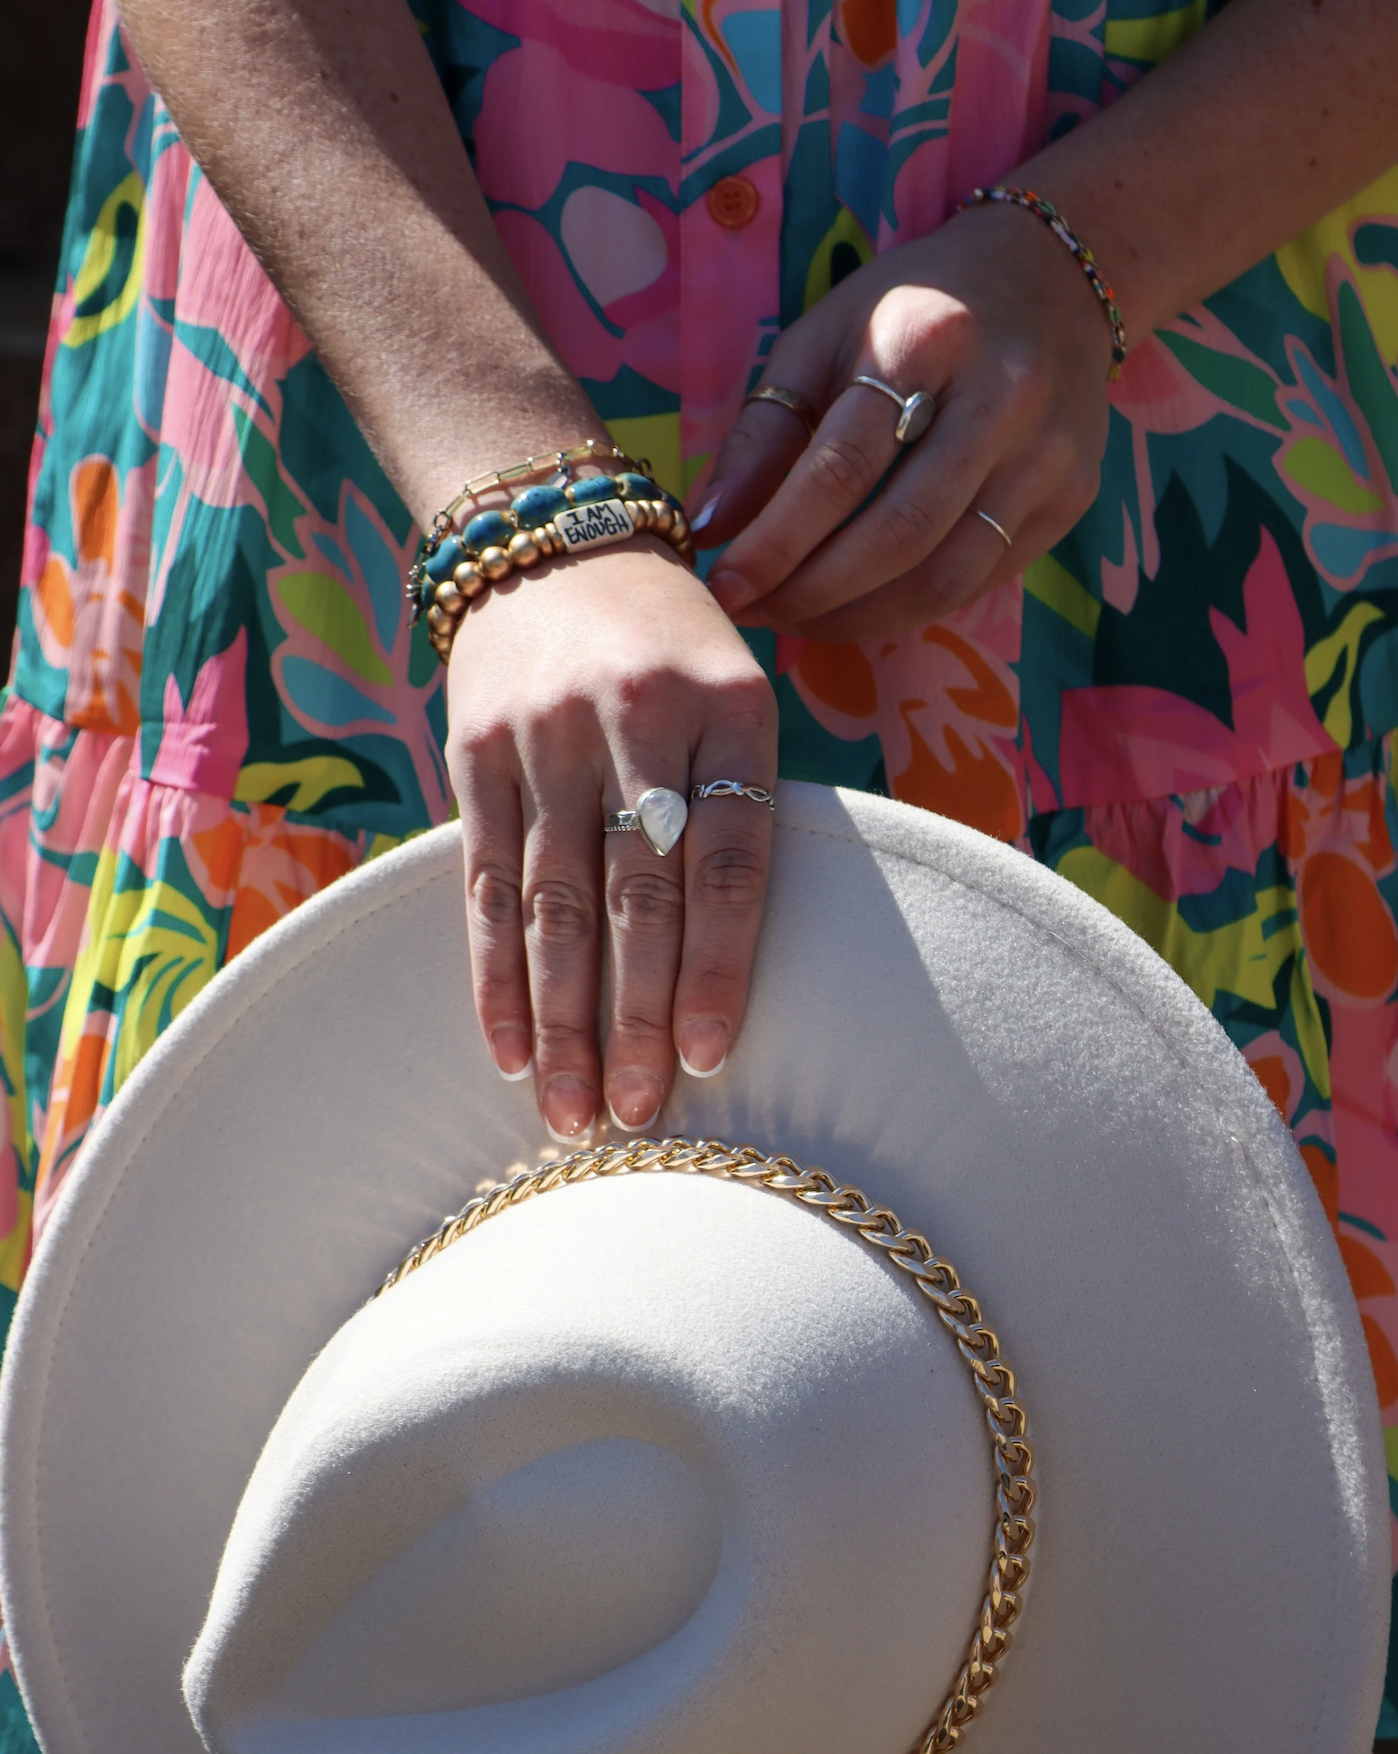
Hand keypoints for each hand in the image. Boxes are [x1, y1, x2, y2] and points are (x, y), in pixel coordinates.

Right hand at [446, 541, 777, 1140]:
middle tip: (637, 1116)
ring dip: (562, 1018)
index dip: (717, 966)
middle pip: (636, 894)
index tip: (707, 1058)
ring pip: (553, 902)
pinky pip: (486, 882)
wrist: (554, 539)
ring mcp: (544, 736)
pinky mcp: (475, 752)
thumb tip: (730, 965)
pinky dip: (494, 973)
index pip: (728, 860)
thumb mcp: (734, 694)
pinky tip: (508, 1047)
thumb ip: (737, 804)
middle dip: (636, 1016)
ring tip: (573, 1112)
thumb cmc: (672, 645)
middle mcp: (634, 719)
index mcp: (727, 707)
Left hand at [698, 200, 1114, 642]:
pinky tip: (858, 607)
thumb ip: (764, 432)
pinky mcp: (1071, 497)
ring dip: (857, 617)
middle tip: (756, 613)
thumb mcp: (823, 337)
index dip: (776, 542)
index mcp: (924, 338)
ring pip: (944, 575)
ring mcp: (1048, 454)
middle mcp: (1002, 397)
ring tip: (797, 619)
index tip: (725, 587)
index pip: (841, 468)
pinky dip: (908, 608)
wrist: (1052, 276)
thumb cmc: (912, 311)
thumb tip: (710, 527)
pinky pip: (980, 580)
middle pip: (898, 532)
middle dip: (812, 592)